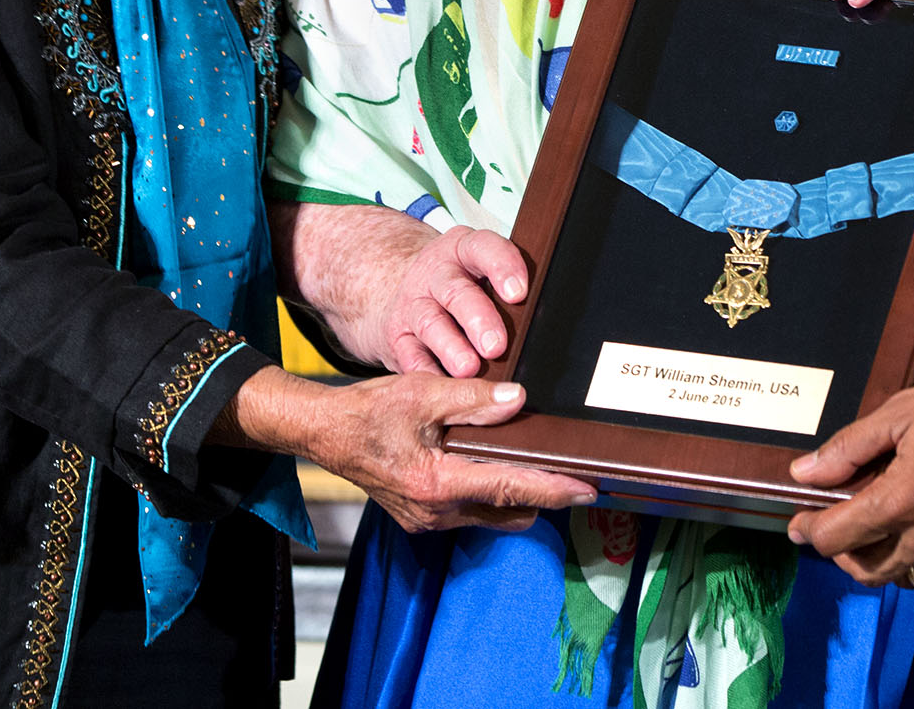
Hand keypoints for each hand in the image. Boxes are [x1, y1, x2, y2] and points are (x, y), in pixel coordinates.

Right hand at [235, 367, 596, 533]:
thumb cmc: (368, 411)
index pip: (511, 489)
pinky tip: (494, 467)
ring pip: (490, 515)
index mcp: (438, 484)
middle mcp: (436, 513)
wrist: (326, 434)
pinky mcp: (422, 518)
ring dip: (514, 496)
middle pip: (508, 510)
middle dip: (541, 496)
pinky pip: (470, 513)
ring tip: (536, 466)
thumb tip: (518, 402)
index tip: (588, 489)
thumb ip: (472, 399)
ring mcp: (428, 521)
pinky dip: (488, 495)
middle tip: (571, 473)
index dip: (554, 489)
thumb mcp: (421, 393)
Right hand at [369, 224, 532, 376]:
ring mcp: (414, 304)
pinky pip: (409, 355)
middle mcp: (436, 274)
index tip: (519, 293)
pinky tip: (439, 386)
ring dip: (451, 348)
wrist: (404, 288)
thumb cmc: (460, 284)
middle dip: (478, 319)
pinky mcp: (398, 336)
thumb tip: (543, 323)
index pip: (484, 248)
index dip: (502, 267)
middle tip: (496, 345)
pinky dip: (424, 373)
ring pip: (431, 324)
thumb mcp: (480, 269)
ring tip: (469, 368)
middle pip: (456, 292)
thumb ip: (508, 288)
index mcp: (464, 250)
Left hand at [784, 342, 913, 585]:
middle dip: (843, 554)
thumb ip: (849, 448)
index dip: (811, 532)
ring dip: (883, 556)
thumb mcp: (901, 412)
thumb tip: (806, 472)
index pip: (838, 539)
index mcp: (903, 501)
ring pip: (907, 570)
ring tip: (879, 519)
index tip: (800, 523)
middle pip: (869, 572)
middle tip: (835, 525)